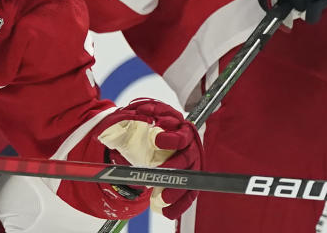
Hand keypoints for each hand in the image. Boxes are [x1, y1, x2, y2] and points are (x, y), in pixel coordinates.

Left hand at [95, 99, 202, 219]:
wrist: (155, 134)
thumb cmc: (151, 124)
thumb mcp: (143, 116)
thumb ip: (140, 114)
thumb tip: (136, 115)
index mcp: (181, 130)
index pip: (182, 135)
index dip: (172, 139)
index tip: (157, 141)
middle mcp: (189, 147)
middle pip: (187, 158)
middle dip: (174, 167)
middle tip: (159, 174)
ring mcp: (190, 165)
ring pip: (190, 179)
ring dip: (177, 190)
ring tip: (162, 198)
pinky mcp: (189, 180)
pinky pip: (188, 195)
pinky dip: (178, 205)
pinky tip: (167, 212)